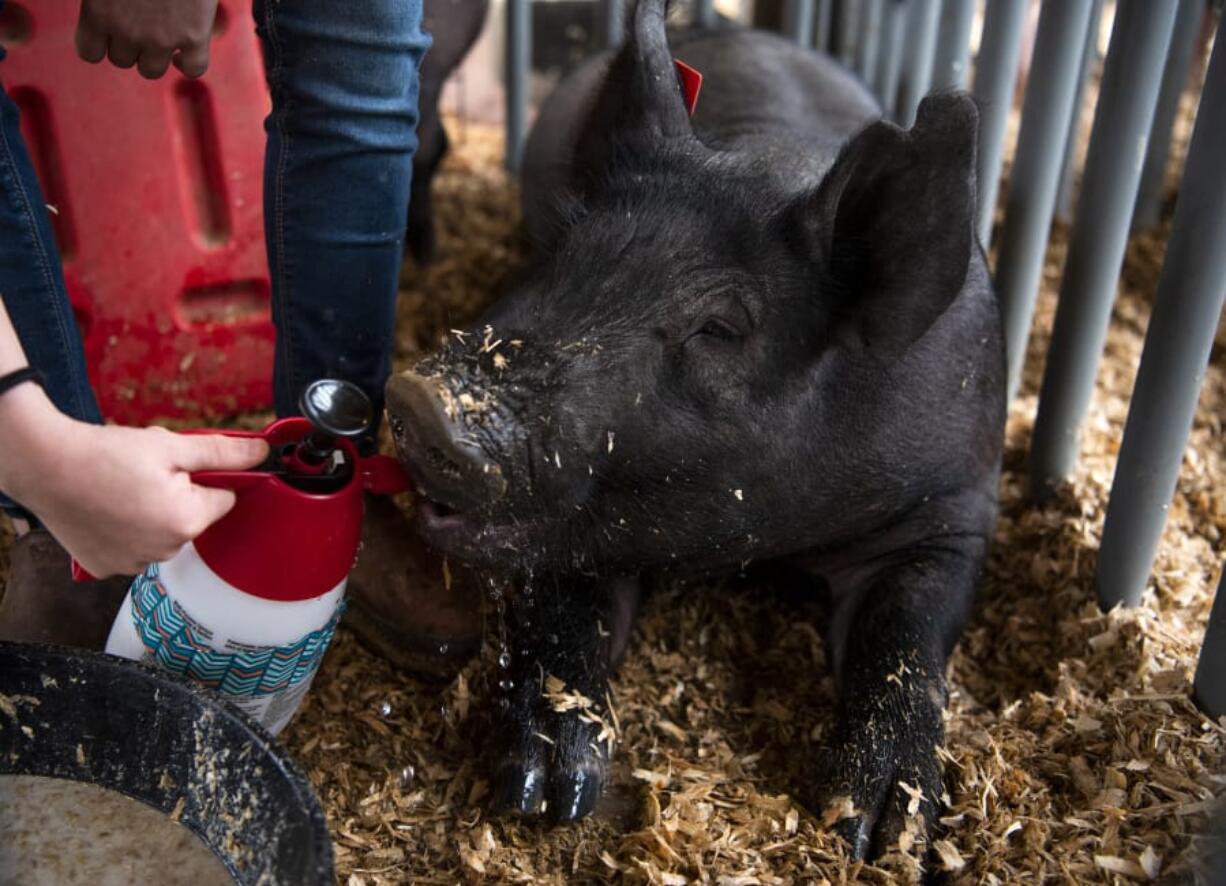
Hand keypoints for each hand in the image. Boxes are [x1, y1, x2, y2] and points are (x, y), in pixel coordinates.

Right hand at [1, 391, 266, 577]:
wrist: (45, 466)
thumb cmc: (106, 454)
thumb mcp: (173, 446)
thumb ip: (223, 453)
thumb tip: (263, 455)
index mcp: (187, 521)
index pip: (224, 499)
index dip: (209, 479)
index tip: (185, 466)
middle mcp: (164, 551)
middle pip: (193, 519)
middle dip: (181, 495)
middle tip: (148, 473)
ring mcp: (133, 563)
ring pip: (163, 534)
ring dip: (154, 515)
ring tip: (124, 489)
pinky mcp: (107, 567)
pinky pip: (133, 548)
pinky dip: (127, 531)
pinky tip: (109, 509)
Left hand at [75, 0, 219, 78]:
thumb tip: (103, 5)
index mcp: (98, 11)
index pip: (90, 52)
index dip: (100, 43)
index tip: (109, 31)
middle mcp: (128, 30)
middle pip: (121, 60)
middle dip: (128, 44)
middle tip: (138, 23)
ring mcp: (163, 37)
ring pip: (151, 70)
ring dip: (154, 55)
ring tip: (161, 35)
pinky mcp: (194, 36)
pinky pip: (193, 68)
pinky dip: (188, 63)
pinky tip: (186, 49)